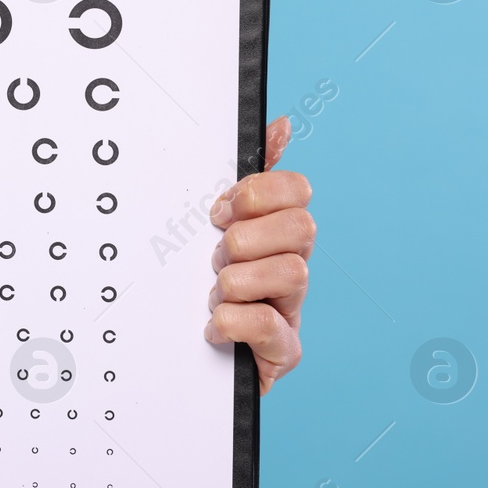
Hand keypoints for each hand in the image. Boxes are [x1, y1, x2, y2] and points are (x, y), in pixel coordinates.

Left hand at [204, 116, 314, 394]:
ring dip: (239, 281)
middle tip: (216, 258)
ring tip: (215, 294)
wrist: (184, 363)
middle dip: (247, 238)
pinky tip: (214, 326)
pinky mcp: (282, 354)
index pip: (297, 190)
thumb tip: (279, 124)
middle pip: (302, 228)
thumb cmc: (198, 288)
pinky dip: (234, 322)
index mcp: (275, 233)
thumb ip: (244, 177)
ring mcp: (291, 311)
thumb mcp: (211, 228)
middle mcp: (291, 267)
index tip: (219, 210)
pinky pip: (271, 328)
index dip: (258, 193)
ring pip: (293, 274)